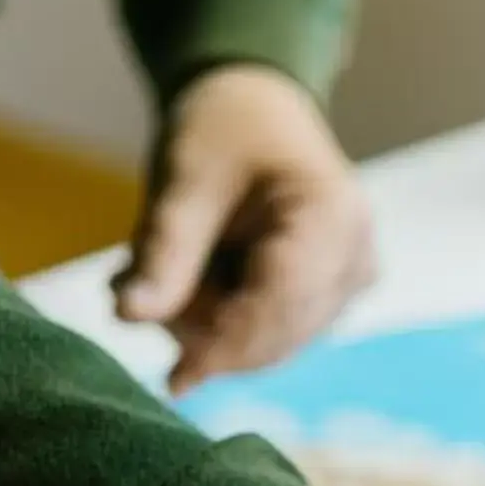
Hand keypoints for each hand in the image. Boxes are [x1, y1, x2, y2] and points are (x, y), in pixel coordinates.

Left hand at [113, 63, 374, 392]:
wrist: (255, 110)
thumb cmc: (222, 131)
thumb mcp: (184, 179)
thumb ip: (163, 251)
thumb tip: (129, 315)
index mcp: (334, 219)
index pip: (282, 305)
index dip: (226, 344)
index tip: (173, 375)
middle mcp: (356, 261)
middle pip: (278, 335)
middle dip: (206, 332)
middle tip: (133, 290)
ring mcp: (347, 286)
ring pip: (271, 345)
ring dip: (206, 328)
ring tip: (156, 275)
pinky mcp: (329, 301)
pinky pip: (270, 337)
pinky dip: (219, 323)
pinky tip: (185, 285)